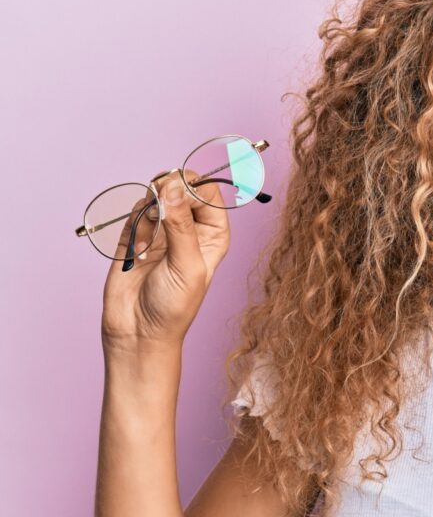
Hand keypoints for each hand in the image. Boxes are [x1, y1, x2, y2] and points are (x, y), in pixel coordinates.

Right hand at [100, 169, 230, 350]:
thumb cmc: (174, 306)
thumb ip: (180, 225)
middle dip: (168, 189)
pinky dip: (134, 221)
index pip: (208, 192)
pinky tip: (137, 247)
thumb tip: (173, 187)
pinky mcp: (137, 232)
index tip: (176, 193)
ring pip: (156, 193)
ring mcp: (163, 227)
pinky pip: (136, 209)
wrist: (138, 330)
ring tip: (148, 236)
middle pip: (182, 186)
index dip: (193, 186)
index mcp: (213, 233)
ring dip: (149, 208)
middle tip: (158, 206)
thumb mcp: (186, 265)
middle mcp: (191, 226)